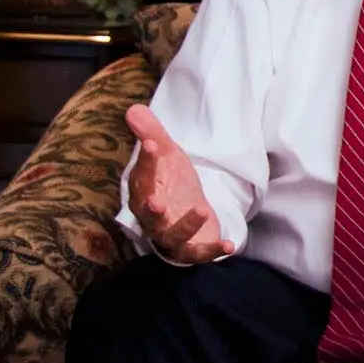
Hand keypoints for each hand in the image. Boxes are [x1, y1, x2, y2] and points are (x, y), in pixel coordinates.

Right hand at [123, 105, 231, 264]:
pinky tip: (229, 245)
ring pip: (173, 237)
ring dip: (186, 226)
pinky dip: (212, 251)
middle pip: (149, 215)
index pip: (142, 177)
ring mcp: (171, 235)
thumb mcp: (166, 154)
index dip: (147, 162)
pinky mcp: (190, 248)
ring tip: (202, 210)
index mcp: (143, 192)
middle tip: (157, 201)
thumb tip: (133, 109)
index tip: (152, 143)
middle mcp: (153, 217)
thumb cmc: (170, 182)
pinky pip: (199, 254)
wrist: (184, 211)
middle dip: (152, 210)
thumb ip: (152, 133)